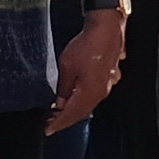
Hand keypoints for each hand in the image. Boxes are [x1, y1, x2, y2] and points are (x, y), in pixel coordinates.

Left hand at [47, 5, 123, 133]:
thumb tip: (61, 101)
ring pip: (89, 104)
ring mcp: (107, 85)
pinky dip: (83, 99)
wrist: (106, 28)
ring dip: (75, 110)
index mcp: (89, 92)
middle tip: (52, 123)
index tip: (49, 129)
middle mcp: (101, 92)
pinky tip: (76, 96)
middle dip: (66, 119)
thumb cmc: (87, 45)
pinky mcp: (110, 76)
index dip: (59, 123)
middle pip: (81, 112)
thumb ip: (64, 87)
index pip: (71, 114)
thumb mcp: (67, 66)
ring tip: (61, 112)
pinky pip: (94, 94)